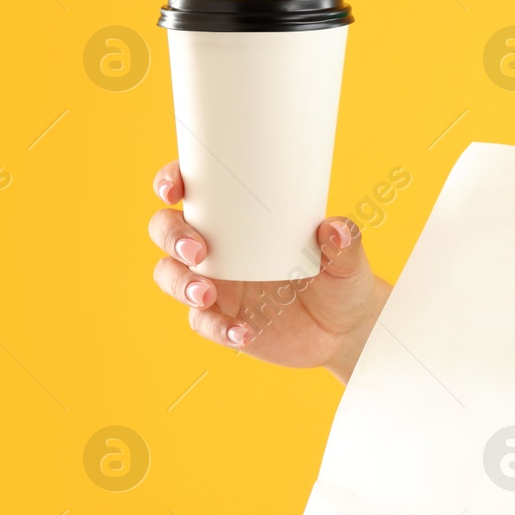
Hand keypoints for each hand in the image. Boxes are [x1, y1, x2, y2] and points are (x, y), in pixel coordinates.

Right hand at [148, 161, 390, 380]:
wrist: (346, 329)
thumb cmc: (340, 278)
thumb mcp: (347, 259)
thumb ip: (345, 242)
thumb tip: (335, 229)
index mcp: (239, 218)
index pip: (194, 190)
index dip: (171, 182)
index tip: (174, 189)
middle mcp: (218, 247)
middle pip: (167, 230)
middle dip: (171, 235)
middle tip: (198, 250)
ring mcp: (215, 284)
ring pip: (171, 276)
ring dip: (180, 283)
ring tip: (207, 296)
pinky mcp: (221, 319)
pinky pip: (202, 322)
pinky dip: (216, 327)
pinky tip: (242, 332)